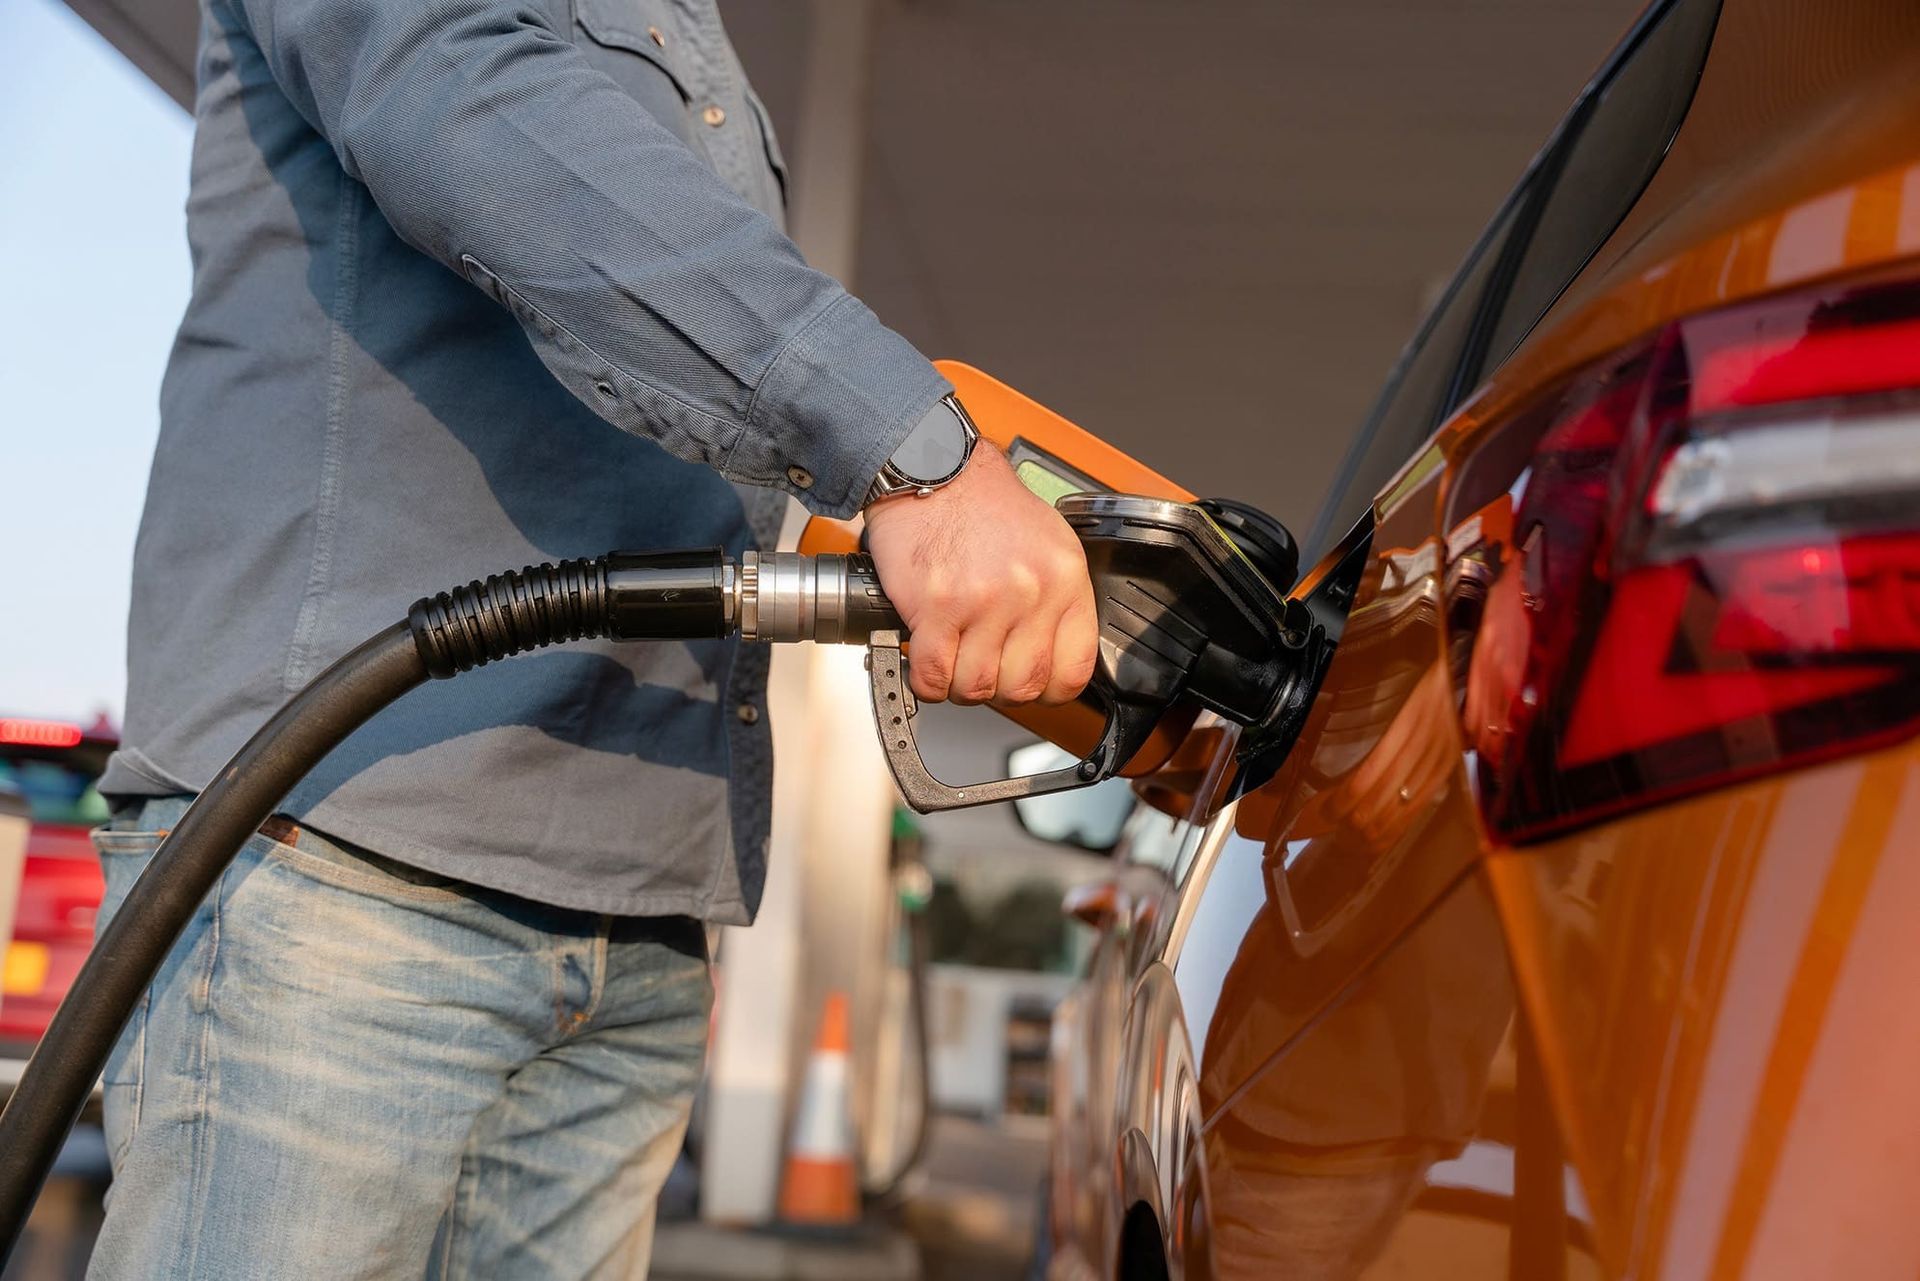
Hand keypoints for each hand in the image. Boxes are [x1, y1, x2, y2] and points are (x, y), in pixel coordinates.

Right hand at [864, 442, 1097, 706]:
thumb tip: (1050, 650)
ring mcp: (983, 600)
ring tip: (952, 661)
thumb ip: (1055, 596)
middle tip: (983, 669)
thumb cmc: (983, 503)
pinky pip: (933, 675)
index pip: (1074, 671)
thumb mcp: (1047, 540)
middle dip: (999, 690)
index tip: (1029, 683)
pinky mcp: (936, 605)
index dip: (1048, 689)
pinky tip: (925, 658)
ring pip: (976, 687)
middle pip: (1023, 687)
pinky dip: (925, 679)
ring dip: (959, 685)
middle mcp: (1030, 591)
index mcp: (1064, 578)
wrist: (932, 467)